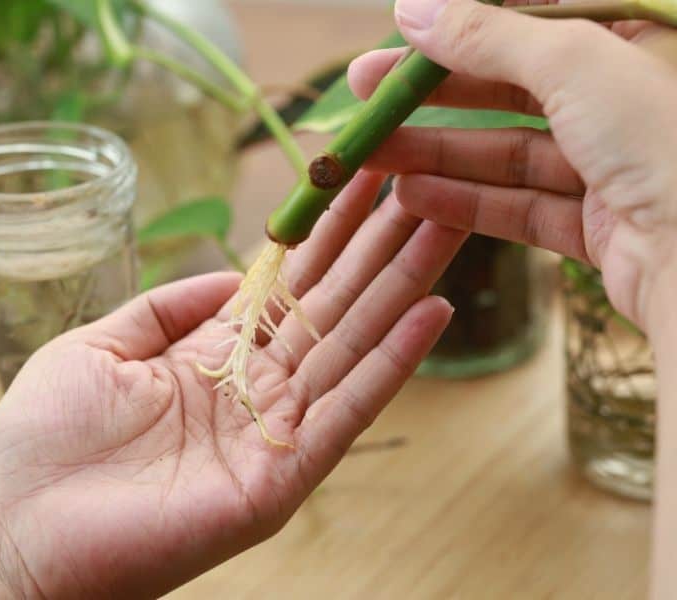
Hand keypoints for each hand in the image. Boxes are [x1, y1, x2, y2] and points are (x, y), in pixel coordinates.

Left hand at [0, 174, 464, 598]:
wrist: (15, 532)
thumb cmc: (44, 439)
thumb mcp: (102, 345)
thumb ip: (168, 306)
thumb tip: (236, 270)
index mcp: (214, 356)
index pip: (288, 282)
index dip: (326, 229)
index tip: (364, 175)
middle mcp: (256, 388)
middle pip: (332, 304)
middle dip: (379, 242)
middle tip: (429, 180)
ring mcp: (275, 431)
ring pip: (353, 345)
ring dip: (402, 286)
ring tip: (446, 225)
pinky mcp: (283, 476)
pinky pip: (348, 411)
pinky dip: (392, 362)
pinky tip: (431, 311)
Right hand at [349, 0, 676, 331]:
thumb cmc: (663, 135)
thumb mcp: (572, 61)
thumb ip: (487, 35)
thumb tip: (412, 9)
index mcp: (636, 38)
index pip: (532, 19)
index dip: (461, 26)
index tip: (399, 35)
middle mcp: (626, 99)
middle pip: (511, 87)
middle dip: (433, 93)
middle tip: (365, 94)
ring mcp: (614, 164)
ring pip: (509, 152)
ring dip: (439, 152)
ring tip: (373, 153)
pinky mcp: (600, 223)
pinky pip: (523, 206)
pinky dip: (469, 202)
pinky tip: (414, 196)